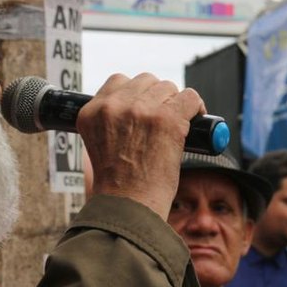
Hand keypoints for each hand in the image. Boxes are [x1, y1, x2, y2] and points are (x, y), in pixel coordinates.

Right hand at [76, 73, 205, 219]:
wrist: (129, 205)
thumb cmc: (118, 183)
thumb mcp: (99, 142)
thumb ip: (110, 119)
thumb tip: (139, 102)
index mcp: (91, 111)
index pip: (117, 81)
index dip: (134, 94)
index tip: (143, 109)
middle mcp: (113, 106)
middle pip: (145, 80)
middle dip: (155, 97)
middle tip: (160, 120)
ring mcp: (141, 110)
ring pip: (167, 87)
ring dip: (174, 103)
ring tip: (175, 124)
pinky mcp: (168, 118)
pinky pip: (189, 96)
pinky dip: (195, 106)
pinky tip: (195, 119)